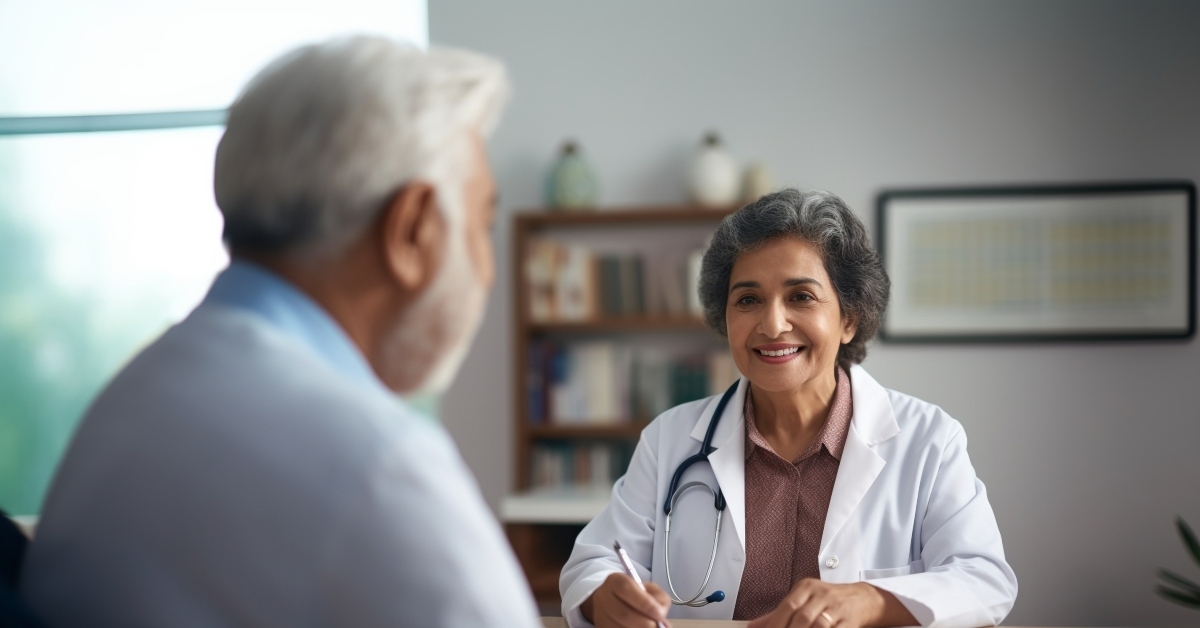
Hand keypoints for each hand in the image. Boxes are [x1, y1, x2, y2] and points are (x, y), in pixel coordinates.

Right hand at [581, 572, 671, 626]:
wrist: (613, 601)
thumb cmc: (636, 594)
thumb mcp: (649, 589)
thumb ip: (658, 597)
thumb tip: (661, 614)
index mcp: (615, 581)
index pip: (626, 589)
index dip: (644, 603)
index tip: (659, 614)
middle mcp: (603, 596)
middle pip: (623, 613)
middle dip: (644, 623)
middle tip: (656, 626)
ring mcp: (599, 614)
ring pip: (618, 626)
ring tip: (649, 627)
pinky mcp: (600, 626)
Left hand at [747, 579, 915, 627]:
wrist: (864, 599)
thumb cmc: (828, 600)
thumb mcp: (804, 600)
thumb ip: (778, 613)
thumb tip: (753, 626)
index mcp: (806, 587)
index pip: (787, 606)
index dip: (775, 623)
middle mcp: (822, 594)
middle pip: (801, 617)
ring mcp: (837, 608)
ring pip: (818, 625)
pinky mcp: (850, 621)